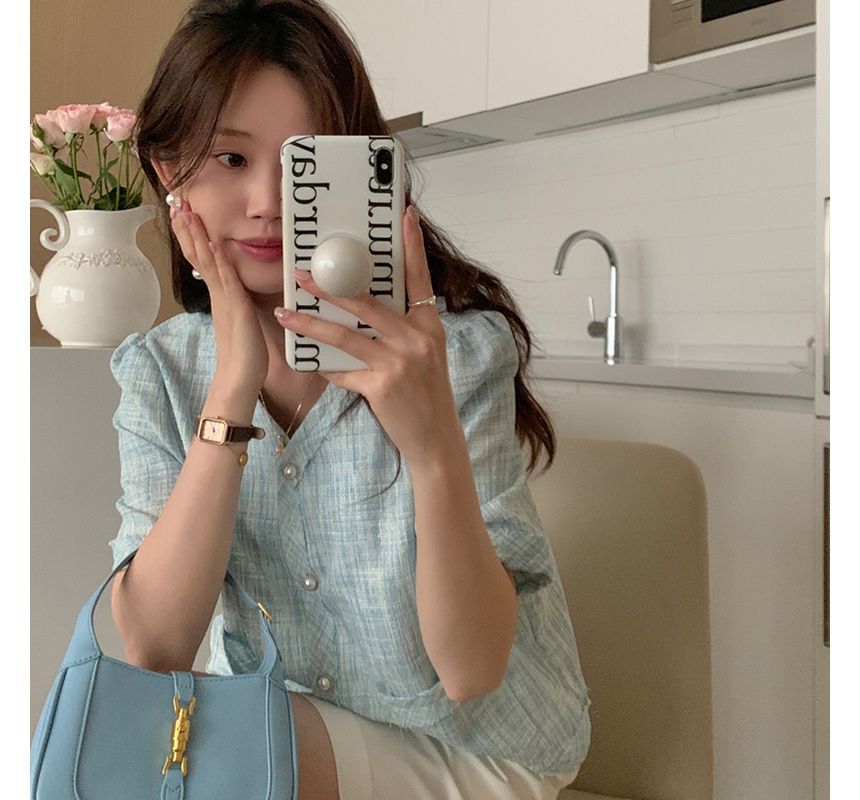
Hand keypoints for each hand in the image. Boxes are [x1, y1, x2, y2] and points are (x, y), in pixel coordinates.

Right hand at [170, 200, 268, 391]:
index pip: (203, 259)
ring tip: (185, 213)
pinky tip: (213, 245)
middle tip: (176, 203)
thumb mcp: (241, 321)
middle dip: (187, 229)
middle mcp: (218, 295)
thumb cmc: (244, 354)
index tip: (184, 213)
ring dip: (197, 236)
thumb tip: (235, 292)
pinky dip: (219, 262)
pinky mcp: (235, 310)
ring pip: (207, 262)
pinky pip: (225, 281)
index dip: (193, 236)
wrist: (239, 380)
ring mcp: (224, 301)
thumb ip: (237, 304)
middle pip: (198, 255)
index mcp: (220, 296)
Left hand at [275, 206, 459, 466]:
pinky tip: (308, 362)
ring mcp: (399, 363)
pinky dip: (324, 367)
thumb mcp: (425, 355)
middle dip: (330, 287)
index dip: (412, 246)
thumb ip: (401, 331)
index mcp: (428, 325)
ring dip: (310, 322)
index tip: (405, 216)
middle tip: (302, 273)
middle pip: (366, 303)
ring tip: (284, 312)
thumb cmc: (427, 395)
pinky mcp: (381, 386)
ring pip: (345, 335)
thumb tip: (363, 310)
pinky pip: (342, 371)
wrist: (435, 438)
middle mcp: (416, 339)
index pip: (419, 278)